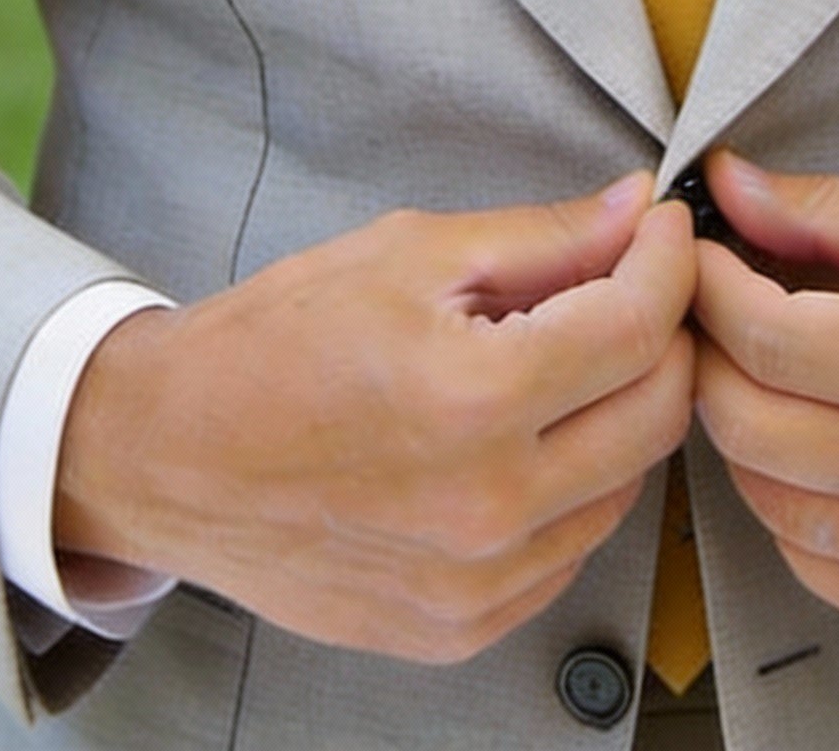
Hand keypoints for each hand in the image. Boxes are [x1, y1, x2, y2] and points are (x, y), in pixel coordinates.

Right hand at [56, 175, 695, 662]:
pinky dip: (576, 486)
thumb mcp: (409, 252)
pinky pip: (572, 548)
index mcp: (473, 398)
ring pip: (628, 485)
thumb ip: (543, 238)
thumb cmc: (275, 343)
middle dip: (665, 334)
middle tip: (632, 286)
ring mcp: (477, 583)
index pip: (638, 326)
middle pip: (658, 413)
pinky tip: (527, 437)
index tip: (663, 231)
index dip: (669, 262)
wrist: (169, 457)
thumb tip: (636, 211)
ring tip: (567, 360)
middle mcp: (488, 506)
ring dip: (622, 411)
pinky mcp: (462, 627)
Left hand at [692, 153, 838, 643]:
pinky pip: (834, 580)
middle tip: (710, 311)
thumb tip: (729, 186)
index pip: (768, 337)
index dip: (710, 286)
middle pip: (753, 428)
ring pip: (777, 511)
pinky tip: (804, 461)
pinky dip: (794, 520)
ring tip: (754, 378)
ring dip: (741, 438)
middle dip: (708, 356)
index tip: (698, 253)